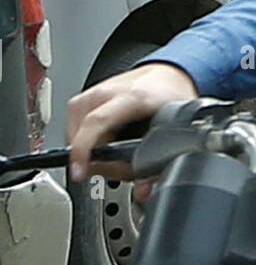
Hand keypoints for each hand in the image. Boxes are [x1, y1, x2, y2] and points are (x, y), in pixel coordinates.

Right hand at [66, 63, 197, 184]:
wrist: (166, 76)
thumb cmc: (169, 98)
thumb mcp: (172, 129)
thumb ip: (159, 161)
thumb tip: (143, 188)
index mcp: (132, 97)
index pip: (96, 123)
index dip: (84, 151)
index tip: (79, 172)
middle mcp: (107, 92)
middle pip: (83, 137)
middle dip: (98, 163)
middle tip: (118, 169)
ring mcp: (92, 94)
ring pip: (75, 137)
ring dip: (92, 154)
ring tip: (115, 153)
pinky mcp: (82, 99)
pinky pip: (74, 130)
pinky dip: (86, 143)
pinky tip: (106, 143)